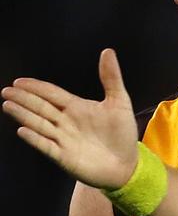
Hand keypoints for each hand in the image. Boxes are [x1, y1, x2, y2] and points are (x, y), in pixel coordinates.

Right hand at [1, 49, 138, 188]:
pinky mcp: (64, 157)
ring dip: (23, 115)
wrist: (127, 164)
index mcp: (76, 108)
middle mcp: (66, 122)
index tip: (19, 81)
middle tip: (6, 90)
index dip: (36, 87)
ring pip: (39, 124)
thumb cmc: (122, 134)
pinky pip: (46, 146)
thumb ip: (111, 78)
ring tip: (8, 104)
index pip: (52, 94)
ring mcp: (63, 139)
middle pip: (41, 107)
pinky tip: (23, 129)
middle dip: (24, 99)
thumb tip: (108, 51)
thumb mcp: (119, 102)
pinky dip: (35, 138)